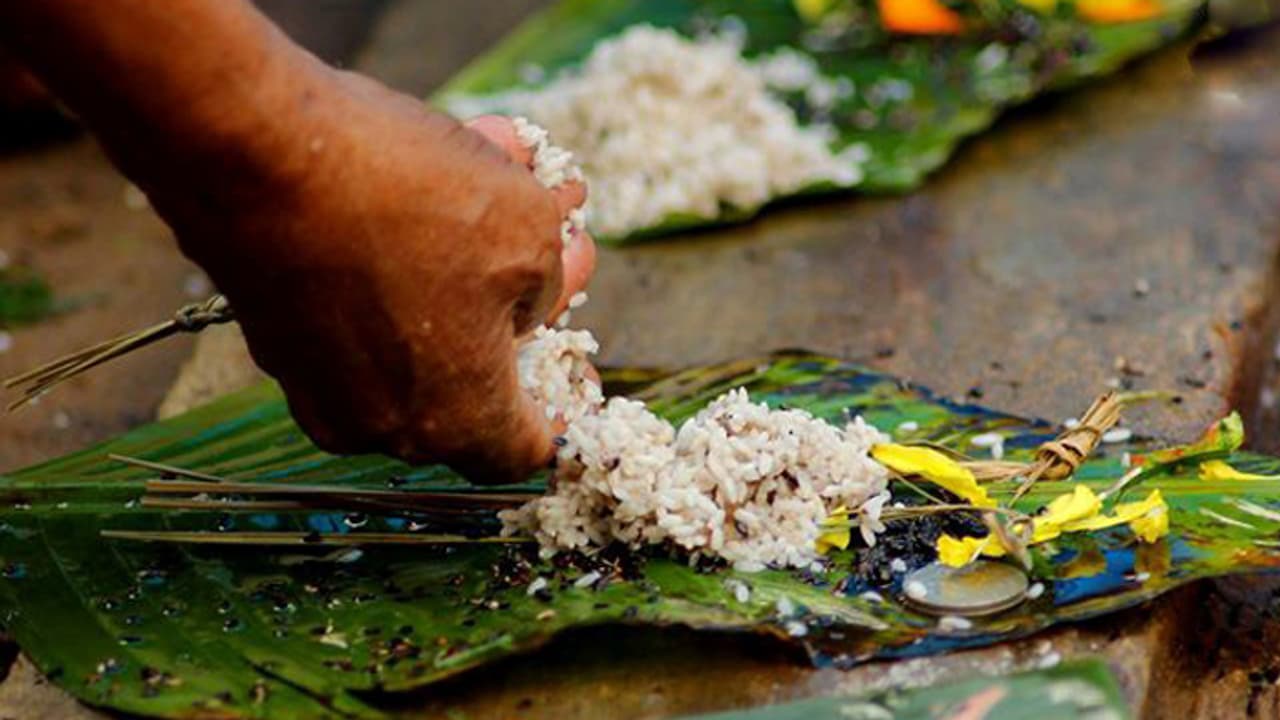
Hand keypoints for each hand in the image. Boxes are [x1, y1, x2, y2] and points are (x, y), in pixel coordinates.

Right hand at [161, 70, 595, 482]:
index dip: (564, 400)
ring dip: (461, 268)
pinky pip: (362, 312)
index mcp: (455, 421)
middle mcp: (381, 425)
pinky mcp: (277, 335)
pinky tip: (422, 178)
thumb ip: (552, 280)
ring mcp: (319, 386)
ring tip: (490, 179)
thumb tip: (538, 295)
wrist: (252, 149)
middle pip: (474, 383)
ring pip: (417, 335)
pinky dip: (398, 261)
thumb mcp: (527, 227)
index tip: (573, 358)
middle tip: (542, 251)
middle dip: (516, 309)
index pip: (531, 447)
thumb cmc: (402, 196)